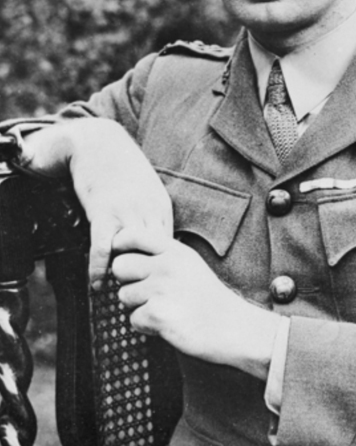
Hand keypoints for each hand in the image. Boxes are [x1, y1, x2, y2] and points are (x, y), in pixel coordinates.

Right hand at [22, 118, 172, 285]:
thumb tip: (151, 245)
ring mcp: (128, 212)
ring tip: (122, 300)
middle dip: (152, 280)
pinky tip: (97, 283)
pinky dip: (100, 268)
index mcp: (161, 209)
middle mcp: (149, 212)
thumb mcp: (145, 193)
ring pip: (133, 254)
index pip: (168, 249)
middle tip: (145, 304)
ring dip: (127, 278)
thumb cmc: (120, 169)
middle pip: (156, 256)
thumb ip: (149, 218)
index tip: (160, 292)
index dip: (162, 272)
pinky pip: (103, 247)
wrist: (98, 141)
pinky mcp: (104, 211)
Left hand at [112, 234, 280, 379]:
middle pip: (120, 266)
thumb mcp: (189, 265)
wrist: (233, 328)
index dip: (120, 247)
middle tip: (147, 292)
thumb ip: (161, 256)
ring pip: (124, 296)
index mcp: (175, 250)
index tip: (127, 260)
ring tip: (165, 308)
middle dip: (128, 281)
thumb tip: (123, 258)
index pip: (131, 235)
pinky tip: (168, 323)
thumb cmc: (207, 298)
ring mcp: (162, 289)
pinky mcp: (158, 315)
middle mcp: (167, 265)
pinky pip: (133, 320)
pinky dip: (147, 326)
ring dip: (138, 306)